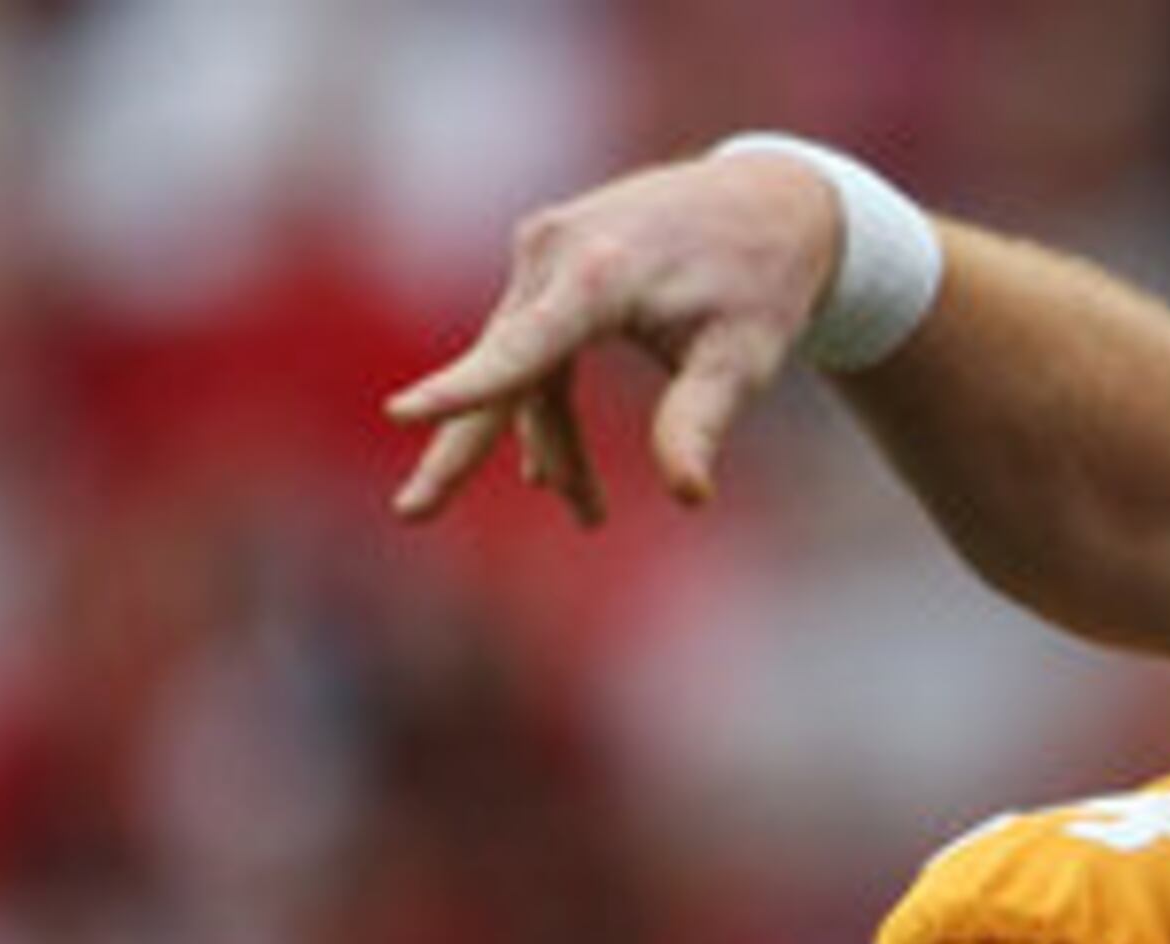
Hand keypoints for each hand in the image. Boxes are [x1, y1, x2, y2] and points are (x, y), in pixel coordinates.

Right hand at [387, 148, 848, 524]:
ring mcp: (544, 253)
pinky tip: (551, 472)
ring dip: (550, 446)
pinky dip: (548, 408)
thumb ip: (700, 420)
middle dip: (460, 446)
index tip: (402, 413)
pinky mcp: (548, 263)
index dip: (466, 389)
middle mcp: (555, 252)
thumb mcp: (743, 360)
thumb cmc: (760, 284)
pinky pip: (531, 348)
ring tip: (592, 515)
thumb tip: (689, 495)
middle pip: (500, 368)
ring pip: (521, 368)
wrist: (768, 201)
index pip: (523, 346)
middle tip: (412, 513)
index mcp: (601, 272)